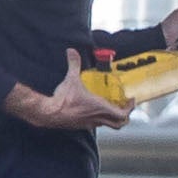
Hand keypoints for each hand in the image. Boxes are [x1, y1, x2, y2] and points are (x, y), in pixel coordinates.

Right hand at [3, 51, 132, 132]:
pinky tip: (92, 110)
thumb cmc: (62, 100)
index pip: (123, 114)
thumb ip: (74, 64)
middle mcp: (97, 118)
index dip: (129, 108)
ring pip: (106, 124)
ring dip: (111, 117)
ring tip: (110, 106)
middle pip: (118, 124)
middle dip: (124, 116)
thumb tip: (72, 51)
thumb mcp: (71, 79)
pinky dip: (98, 118)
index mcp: (99, 108)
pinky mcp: (79, 126)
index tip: (130, 100)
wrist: (47, 113)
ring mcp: (88, 123)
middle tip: (124, 106)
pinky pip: (94, 124)